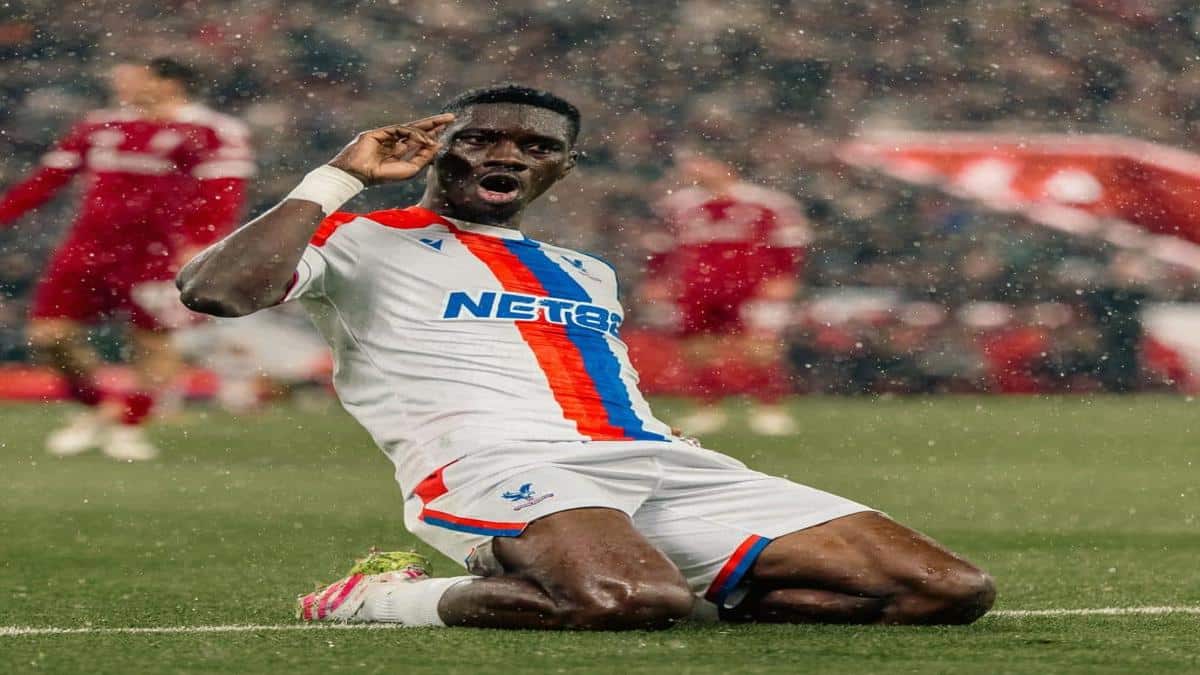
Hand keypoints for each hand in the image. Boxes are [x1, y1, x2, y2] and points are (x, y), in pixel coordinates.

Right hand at [327, 113, 454, 184]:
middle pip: (416, 129)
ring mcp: (385, 135)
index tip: (446, 132)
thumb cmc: (382, 176)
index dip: (432, 136)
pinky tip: (426, 139)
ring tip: (441, 130)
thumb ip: (423, 157)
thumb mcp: (410, 169)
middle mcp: (392, 141)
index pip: (417, 140)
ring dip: (427, 128)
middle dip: (434, 123)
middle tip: (451, 117)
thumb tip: (438, 144)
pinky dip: (414, 134)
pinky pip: (401, 129)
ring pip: (410, 127)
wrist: (360, 175)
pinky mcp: (380, 131)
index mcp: (397, 151)